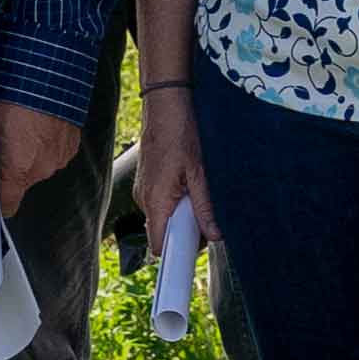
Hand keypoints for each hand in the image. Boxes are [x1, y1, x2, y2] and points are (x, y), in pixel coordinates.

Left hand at [0, 100, 82, 206]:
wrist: (52, 66)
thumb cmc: (14, 90)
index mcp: (20, 167)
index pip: (7, 205)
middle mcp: (44, 168)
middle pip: (20, 184)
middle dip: (7, 168)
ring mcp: (61, 157)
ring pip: (37, 168)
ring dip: (27, 155)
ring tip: (20, 127)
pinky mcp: (72, 145)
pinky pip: (52, 155)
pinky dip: (43, 144)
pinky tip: (36, 123)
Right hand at [130, 87, 204, 252]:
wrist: (165, 101)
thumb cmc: (181, 131)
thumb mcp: (200, 172)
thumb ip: (205, 206)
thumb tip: (214, 234)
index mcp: (155, 200)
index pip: (158, 245)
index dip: (175, 255)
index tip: (192, 258)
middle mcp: (144, 198)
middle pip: (163, 231)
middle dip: (186, 231)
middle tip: (208, 216)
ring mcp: (143, 188)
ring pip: (165, 215)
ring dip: (183, 212)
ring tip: (199, 190)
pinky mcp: (147, 180)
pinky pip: (162, 200)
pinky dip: (177, 199)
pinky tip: (190, 181)